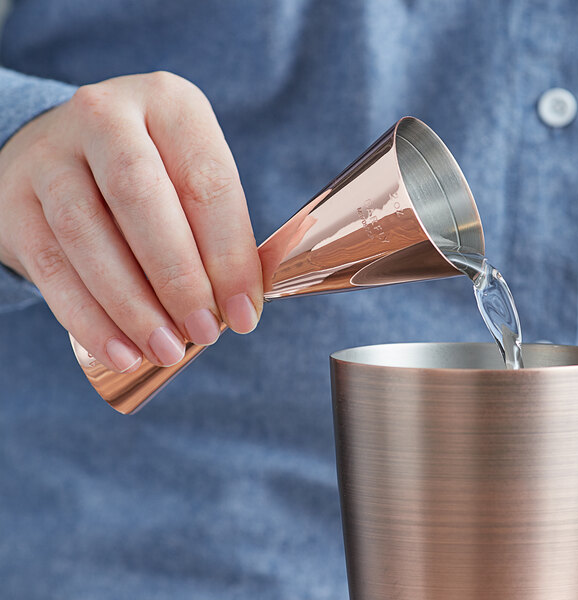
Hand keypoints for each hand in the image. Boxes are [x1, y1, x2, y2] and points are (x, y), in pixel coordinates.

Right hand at [0, 71, 262, 372]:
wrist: (66, 156)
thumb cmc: (153, 178)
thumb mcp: (191, 183)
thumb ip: (220, 234)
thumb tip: (243, 306)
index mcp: (169, 104)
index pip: (207, 184)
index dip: (230, 257)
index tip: (243, 315)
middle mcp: (105, 116)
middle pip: (141, 199)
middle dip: (178, 279)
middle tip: (204, 333)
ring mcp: (51, 156)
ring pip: (88, 236)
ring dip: (133, 306)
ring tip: (166, 350)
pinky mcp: (15, 201)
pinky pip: (51, 268)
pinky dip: (89, 319)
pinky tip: (121, 351)